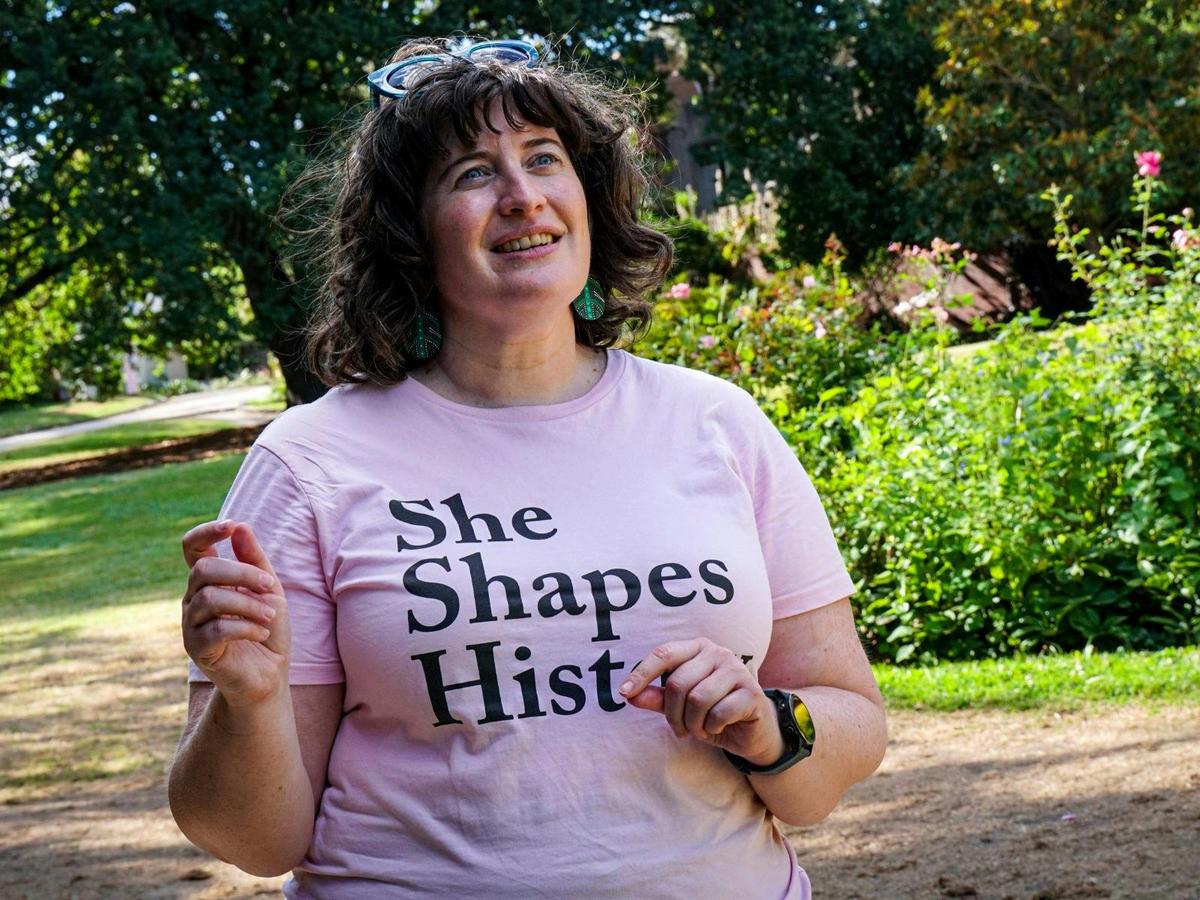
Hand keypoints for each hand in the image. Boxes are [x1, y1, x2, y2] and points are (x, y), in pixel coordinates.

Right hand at [181, 520, 289, 707]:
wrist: (269, 673)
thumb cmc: (267, 627)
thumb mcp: (267, 588)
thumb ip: (254, 559)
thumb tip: (240, 525)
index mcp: (208, 581)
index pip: (191, 547)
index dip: (206, 532)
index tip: (231, 527)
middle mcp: (192, 599)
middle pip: (204, 570)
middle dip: (242, 573)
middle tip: (270, 586)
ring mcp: (190, 624)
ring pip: (210, 598)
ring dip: (248, 604)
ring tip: (270, 616)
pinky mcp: (196, 648)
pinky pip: (216, 629)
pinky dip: (246, 627)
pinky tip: (261, 634)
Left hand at [618, 638, 784, 765]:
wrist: (751, 732)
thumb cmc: (712, 714)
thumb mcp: (680, 707)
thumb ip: (657, 698)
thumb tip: (629, 695)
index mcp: (697, 648)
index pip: (664, 654)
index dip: (642, 674)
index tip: (624, 693)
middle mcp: (718, 653)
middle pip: (678, 682)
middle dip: (673, 714)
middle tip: (679, 729)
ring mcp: (737, 670)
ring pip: (697, 699)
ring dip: (693, 723)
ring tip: (699, 728)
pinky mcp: (752, 692)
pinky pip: (718, 712)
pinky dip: (711, 727)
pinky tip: (717, 727)